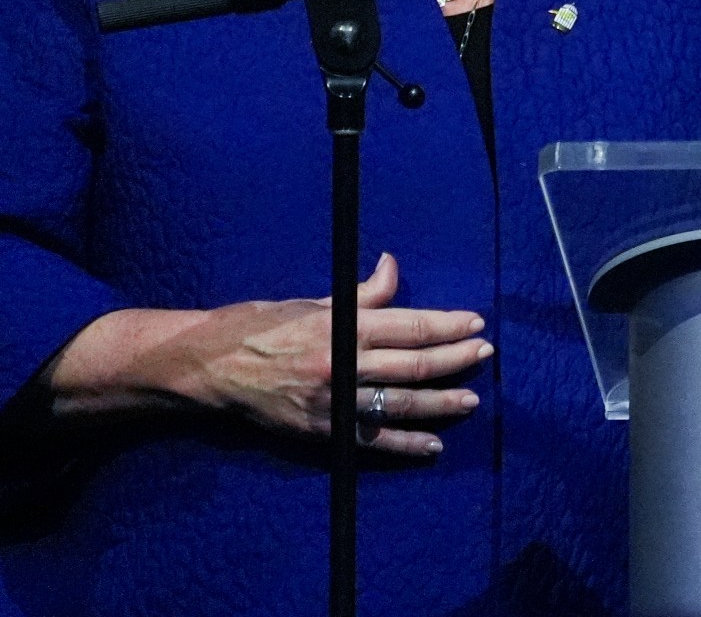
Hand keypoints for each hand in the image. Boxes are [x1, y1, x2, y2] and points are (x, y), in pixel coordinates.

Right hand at [50, 253, 488, 457]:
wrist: (204, 367)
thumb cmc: (257, 325)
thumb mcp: (310, 300)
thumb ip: (361, 294)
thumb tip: (395, 268)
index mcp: (340, 326)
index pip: (409, 325)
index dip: (447, 325)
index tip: (476, 323)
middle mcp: (340, 364)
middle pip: (412, 365)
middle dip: (454, 360)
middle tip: (484, 354)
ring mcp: (331, 402)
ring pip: (398, 403)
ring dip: (440, 403)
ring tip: (471, 401)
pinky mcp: (318, 431)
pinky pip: (370, 439)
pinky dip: (404, 444)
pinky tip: (432, 445)